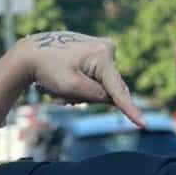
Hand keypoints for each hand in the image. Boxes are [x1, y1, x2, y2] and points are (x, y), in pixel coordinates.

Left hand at [17, 31, 143, 125]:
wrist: (31, 51)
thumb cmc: (47, 68)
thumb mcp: (70, 86)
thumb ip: (94, 95)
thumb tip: (110, 97)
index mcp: (102, 56)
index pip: (118, 90)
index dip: (131, 111)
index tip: (145, 125)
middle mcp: (107, 49)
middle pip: (108, 88)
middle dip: (86, 97)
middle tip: (60, 95)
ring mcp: (102, 49)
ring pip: (100, 85)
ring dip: (80, 92)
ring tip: (58, 88)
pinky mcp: (96, 52)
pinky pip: (95, 78)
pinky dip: (80, 85)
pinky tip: (64, 81)